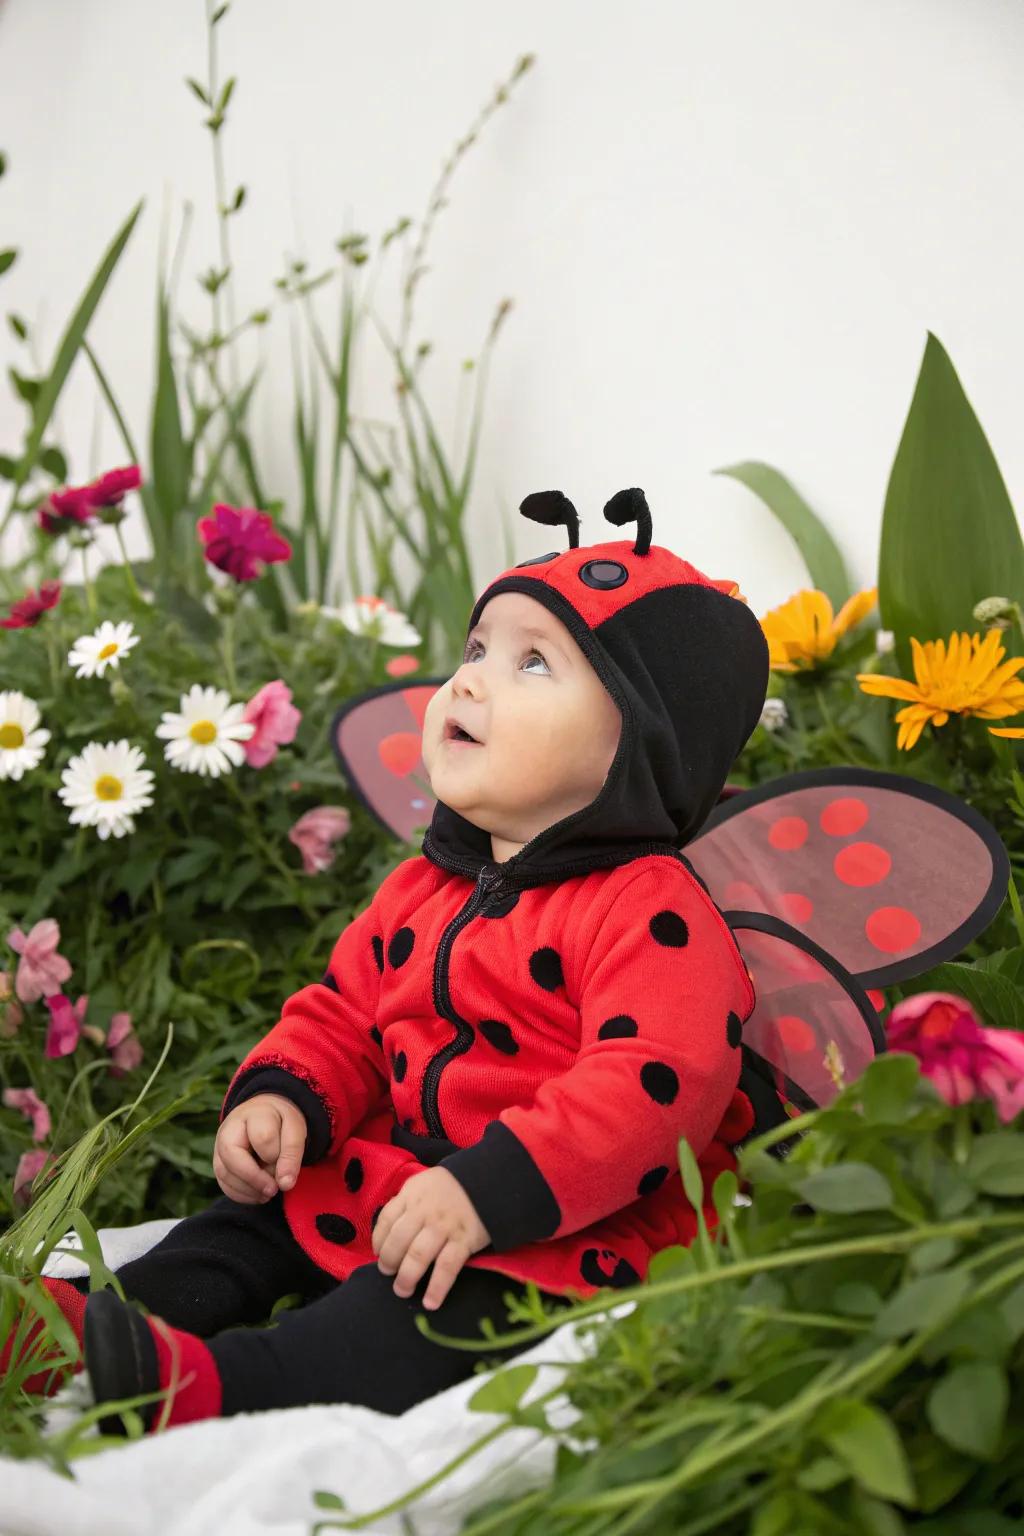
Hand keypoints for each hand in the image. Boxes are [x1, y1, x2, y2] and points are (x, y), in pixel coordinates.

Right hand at [214, 1094, 307, 1203]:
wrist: (266, 1116)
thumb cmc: (281, 1123)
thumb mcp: (295, 1130)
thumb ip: (292, 1154)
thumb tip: (285, 1184)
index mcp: (254, 1113)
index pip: (262, 1138)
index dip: (276, 1157)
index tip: (287, 1164)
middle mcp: (230, 1128)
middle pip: (232, 1156)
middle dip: (255, 1179)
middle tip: (274, 1189)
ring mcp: (219, 1145)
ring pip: (224, 1172)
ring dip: (249, 1190)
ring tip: (269, 1192)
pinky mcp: (218, 1162)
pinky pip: (223, 1183)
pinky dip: (241, 1195)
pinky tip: (258, 1195)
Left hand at [371, 1166, 490, 1309]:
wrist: (490, 1182)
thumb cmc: (453, 1187)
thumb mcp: (426, 1184)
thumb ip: (408, 1203)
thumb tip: (389, 1231)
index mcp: (413, 1194)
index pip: (386, 1219)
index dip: (379, 1240)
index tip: (379, 1253)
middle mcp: (425, 1210)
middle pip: (399, 1241)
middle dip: (389, 1262)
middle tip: (388, 1274)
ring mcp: (444, 1226)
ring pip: (418, 1256)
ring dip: (407, 1277)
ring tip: (402, 1291)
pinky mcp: (464, 1241)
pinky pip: (447, 1267)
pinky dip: (437, 1287)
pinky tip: (430, 1302)